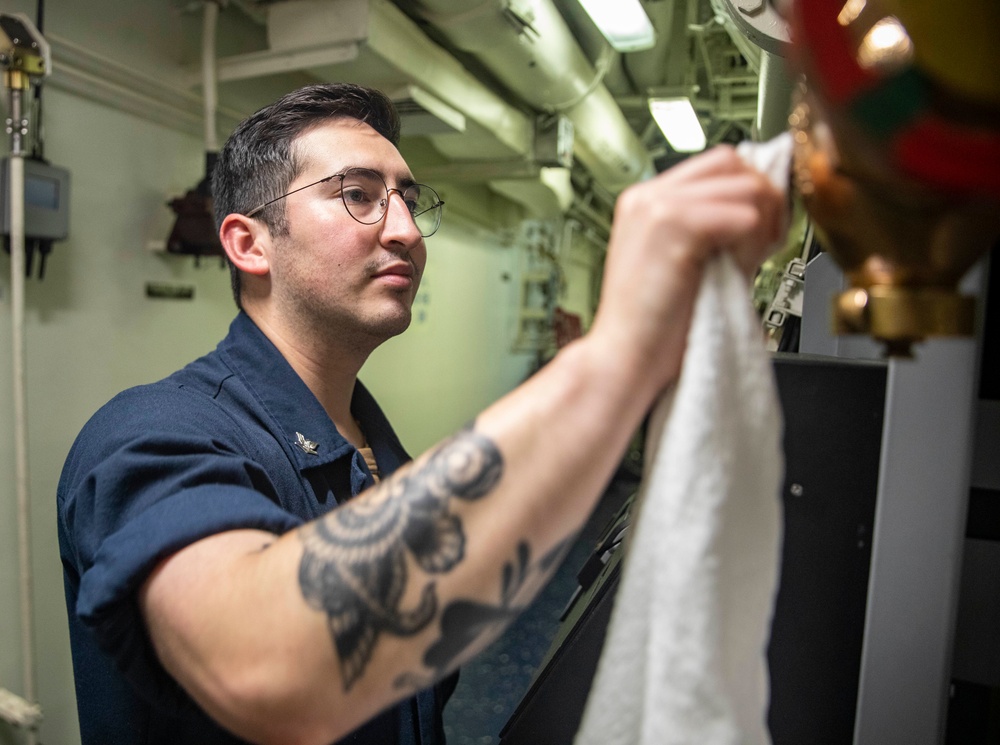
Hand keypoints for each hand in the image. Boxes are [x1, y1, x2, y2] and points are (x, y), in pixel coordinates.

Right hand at [589, 145, 784, 397]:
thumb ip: (714, 229)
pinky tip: (738, 270)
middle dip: (763, 199)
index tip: (759, 231)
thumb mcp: (685, 262)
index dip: (750, 193)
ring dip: (763, 224)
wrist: (624, 360)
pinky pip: (744, 216)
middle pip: (735, 163)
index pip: (718, 165)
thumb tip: (764, 208)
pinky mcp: (673, 226)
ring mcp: (658, 206)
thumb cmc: (655, 326)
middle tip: (763, 244)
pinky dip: (753, 244)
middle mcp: (648, 195)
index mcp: (646, 200)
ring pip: (747, 186)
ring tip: (748, 262)